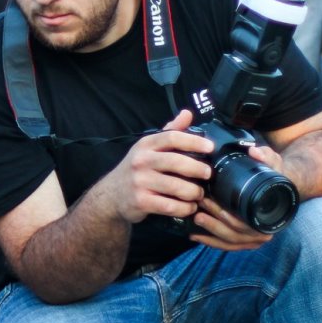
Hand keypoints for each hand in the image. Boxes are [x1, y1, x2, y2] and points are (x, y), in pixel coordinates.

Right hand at [102, 110, 212, 224]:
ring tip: (199, 194)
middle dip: (197, 168)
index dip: (194, 141)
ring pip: (176, 186)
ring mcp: (140, 182)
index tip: (210, 147)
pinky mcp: (141, 202)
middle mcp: (141, 161)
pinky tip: (189, 207)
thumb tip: (187, 114)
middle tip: (208, 174)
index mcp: (145, 145)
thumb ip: (169, 131)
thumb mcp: (148, 148)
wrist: (111, 195)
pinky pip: (170, 206)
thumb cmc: (137, 169)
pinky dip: (184, 208)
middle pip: (176, 162)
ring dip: (194, 192)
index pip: (171, 137)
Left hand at [189, 143, 283, 250]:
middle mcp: (264, 232)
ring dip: (210, 231)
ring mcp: (253, 239)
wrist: (277, 186)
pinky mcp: (243, 242)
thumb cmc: (272, 175)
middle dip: (214, 221)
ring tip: (194, 217)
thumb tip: (253, 152)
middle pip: (236, 234)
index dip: (226, 215)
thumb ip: (265, 156)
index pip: (247, 222)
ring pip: (229, 242)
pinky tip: (194, 234)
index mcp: (272, 216)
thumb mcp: (272, 162)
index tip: (209, 201)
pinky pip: (225, 246)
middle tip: (198, 205)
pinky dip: (210, 242)